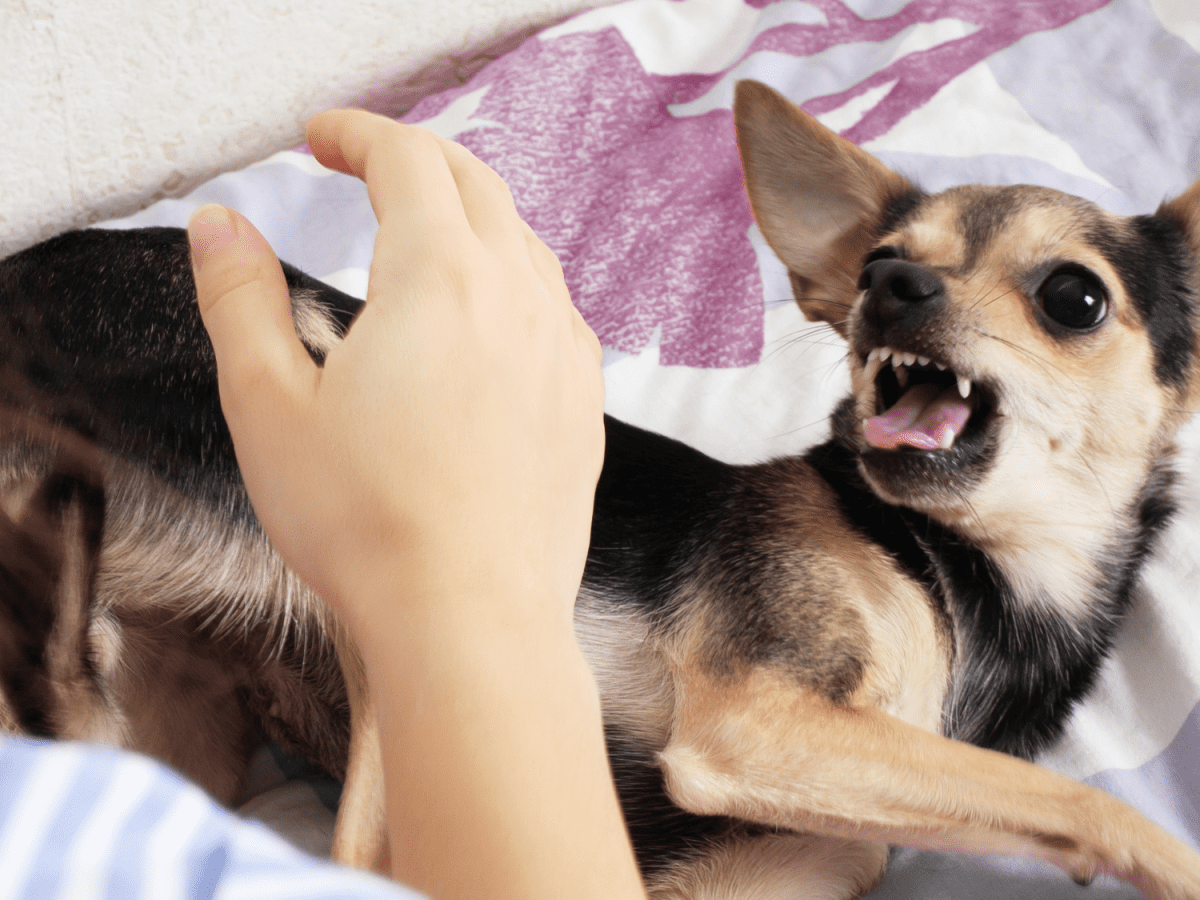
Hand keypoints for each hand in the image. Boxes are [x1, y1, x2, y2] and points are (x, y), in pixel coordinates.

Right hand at [187, 111, 604, 644]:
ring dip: (471, 215)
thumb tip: (221, 229)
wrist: (471, 621)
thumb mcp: (269, 406)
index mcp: (441, 279)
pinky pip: (555, 306)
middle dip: (413, 158)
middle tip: (361, 164)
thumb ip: (241, 300)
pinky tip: (490, 313)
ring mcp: (563, 349)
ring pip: (524, 242)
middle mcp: (517, 298)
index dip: (357, 133)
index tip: (320, 136)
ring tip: (424, 231)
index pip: (406, 159)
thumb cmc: (369, 526)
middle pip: (475, 184)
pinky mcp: (584, 401)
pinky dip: (515, 279)